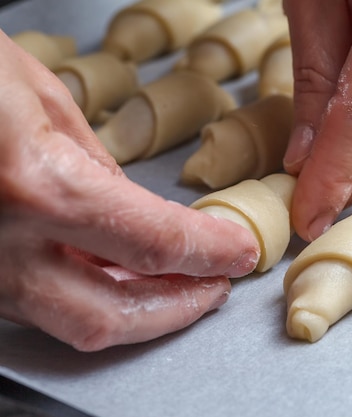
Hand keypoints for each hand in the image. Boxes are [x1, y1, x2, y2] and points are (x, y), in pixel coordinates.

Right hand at [0, 30, 259, 351]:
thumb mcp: (42, 98)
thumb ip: (96, 165)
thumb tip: (136, 208)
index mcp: (35, 186)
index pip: (154, 243)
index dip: (209, 252)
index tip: (239, 253)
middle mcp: (2, 245)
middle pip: (113, 315)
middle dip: (179, 308)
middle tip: (215, 287)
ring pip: (72, 322)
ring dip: (138, 309)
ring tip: (178, 285)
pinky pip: (38, 304)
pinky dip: (89, 297)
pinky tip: (116, 278)